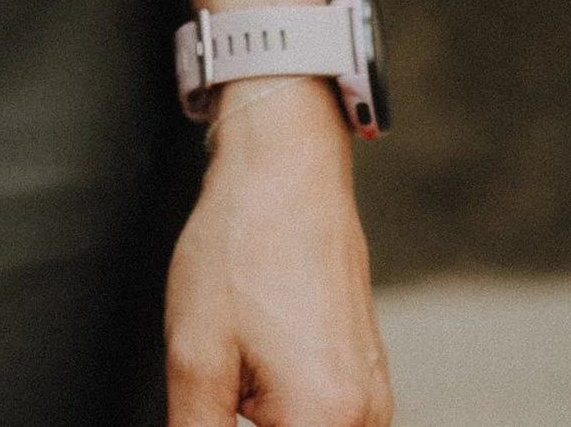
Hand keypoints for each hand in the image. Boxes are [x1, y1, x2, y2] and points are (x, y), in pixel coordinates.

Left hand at [166, 80, 391, 424]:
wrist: (286, 169)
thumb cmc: (243, 245)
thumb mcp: (195, 353)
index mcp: (327, 419)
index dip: (226, 424)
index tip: (210, 402)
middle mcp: (368, 417)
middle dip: (247, 416)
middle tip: (222, 373)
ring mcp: (375, 396)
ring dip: (266, 414)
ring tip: (237, 356)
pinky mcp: (368, 375)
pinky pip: (325, 415)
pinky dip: (286, 404)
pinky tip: (256, 355)